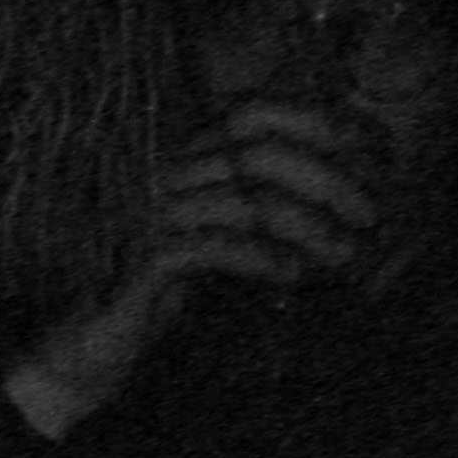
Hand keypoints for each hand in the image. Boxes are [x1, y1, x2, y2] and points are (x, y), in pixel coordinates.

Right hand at [7, 91, 406, 435]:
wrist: (89, 345)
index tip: (361, 146)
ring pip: (246, 200)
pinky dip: (262, 259)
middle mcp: (166, 171)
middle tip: (368, 214)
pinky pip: (216, 246)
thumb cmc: (161, 291)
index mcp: (184, 154)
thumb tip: (340, 190)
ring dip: (307, 228)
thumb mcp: (219, 237)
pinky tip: (291, 277)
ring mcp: (151, 212)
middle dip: (327, 179)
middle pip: (260, 153)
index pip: (252, 111)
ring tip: (342, 255)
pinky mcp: (143, 259)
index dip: (311, 119)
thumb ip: (262, 206)